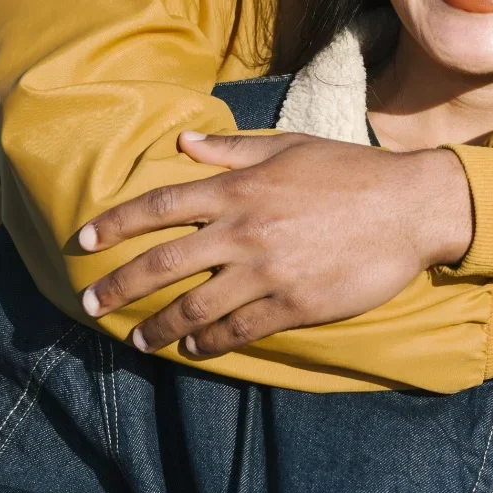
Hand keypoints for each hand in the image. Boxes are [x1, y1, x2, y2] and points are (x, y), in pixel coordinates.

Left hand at [79, 131, 472, 354]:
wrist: (409, 206)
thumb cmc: (350, 170)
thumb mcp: (291, 147)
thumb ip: (233, 150)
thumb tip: (185, 142)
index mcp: (242, 188)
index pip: (162, 204)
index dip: (117, 222)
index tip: (84, 239)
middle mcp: (246, 230)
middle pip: (164, 263)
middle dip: (119, 284)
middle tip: (89, 302)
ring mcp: (268, 271)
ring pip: (196, 307)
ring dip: (160, 327)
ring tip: (137, 339)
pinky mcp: (294, 304)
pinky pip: (239, 330)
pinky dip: (210, 343)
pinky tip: (196, 350)